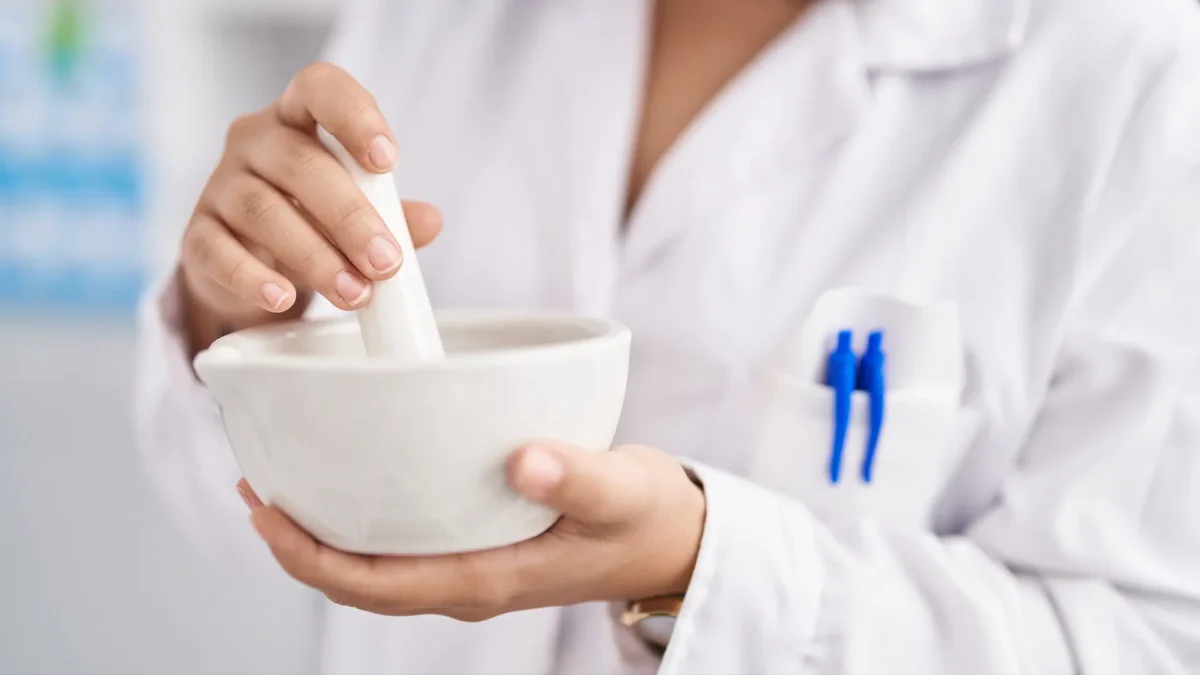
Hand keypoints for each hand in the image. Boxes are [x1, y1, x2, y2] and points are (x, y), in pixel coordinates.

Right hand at [178, 62, 442, 352]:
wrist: (249, 264)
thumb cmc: (311, 218)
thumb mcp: (358, 211)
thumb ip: (393, 212)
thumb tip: (430, 221)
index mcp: (298, 118)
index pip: (320, 88)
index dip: (355, 116)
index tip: (388, 160)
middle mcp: (255, 142)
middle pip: (300, 164)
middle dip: (350, 217)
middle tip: (386, 262)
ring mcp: (220, 187)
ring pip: (264, 212)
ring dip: (316, 256)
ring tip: (355, 293)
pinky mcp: (198, 236)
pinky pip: (219, 252)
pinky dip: (253, 277)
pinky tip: (282, 297)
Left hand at [238, 444, 706, 620]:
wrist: (673, 538)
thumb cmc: (649, 519)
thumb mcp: (623, 493)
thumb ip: (579, 479)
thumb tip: (523, 460)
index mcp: (488, 579)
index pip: (372, 585)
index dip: (307, 555)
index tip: (265, 510)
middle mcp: (468, 579)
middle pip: (358, 580)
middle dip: (297, 542)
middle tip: (255, 483)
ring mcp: (472, 565)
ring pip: (374, 563)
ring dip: (323, 531)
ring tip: (284, 480)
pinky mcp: (481, 543)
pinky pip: (403, 542)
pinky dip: (364, 516)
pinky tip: (354, 473)